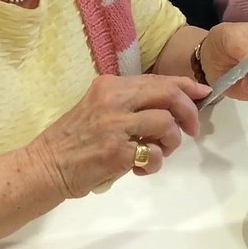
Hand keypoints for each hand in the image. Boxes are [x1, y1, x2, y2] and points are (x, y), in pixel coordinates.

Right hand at [29, 74, 209, 198]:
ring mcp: (115, 126)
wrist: (44, 166)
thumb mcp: (99, 108)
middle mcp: (114, 100)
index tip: (203, 93)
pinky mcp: (117, 152)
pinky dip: (155, 163)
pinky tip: (140, 169)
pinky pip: (154, 154)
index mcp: (110, 86)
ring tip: (158, 152)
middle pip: (168, 94)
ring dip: (171, 142)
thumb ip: (130, 104)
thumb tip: (172, 105)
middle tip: (193, 129)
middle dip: (189, 111)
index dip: (186, 85)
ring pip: (166, 123)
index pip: (158, 80)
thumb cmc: (73, 140)